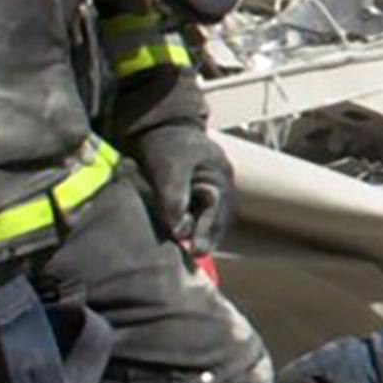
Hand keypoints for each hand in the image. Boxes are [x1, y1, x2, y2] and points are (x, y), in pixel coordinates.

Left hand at [132, 123, 235, 260]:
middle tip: (194, 257)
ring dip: (201, 233)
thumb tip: (179, 230)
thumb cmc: (166, 145)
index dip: (205, 232)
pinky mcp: (198, 191)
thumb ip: (174, 196)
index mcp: (220, 177)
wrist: (160, 126)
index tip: (196, 252)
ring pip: (211, 217)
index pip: (216, 212)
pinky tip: (182, 237)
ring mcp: (212, 187)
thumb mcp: (169, 167)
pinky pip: (202, 213)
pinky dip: (194, 225)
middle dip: (206, 237)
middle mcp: (222, 184)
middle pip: (218, 218)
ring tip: (190, 252)